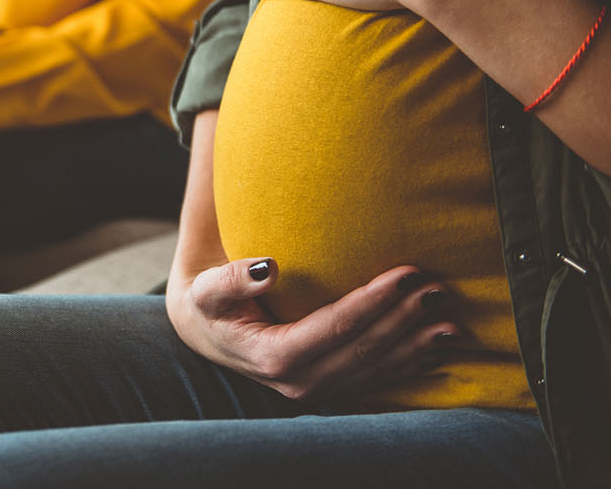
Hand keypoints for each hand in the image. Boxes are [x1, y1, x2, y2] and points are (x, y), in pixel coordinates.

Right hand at [166, 256, 460, 400]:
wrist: (207, 333)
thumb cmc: (210, 304)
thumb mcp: (208, 290)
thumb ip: (232, 279)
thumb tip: (267, 267)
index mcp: (274, 357)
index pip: (335, 328)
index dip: (374, 301)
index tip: (406, 273)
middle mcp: (300, 383)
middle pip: (364, 350)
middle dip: (405, 320)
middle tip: (438, 288)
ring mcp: (317, 391)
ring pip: (376, 370)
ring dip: (416, 346)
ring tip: (452, 322)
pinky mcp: (330, 390)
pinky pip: (376, 380)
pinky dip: (410, 366)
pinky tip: (437, 349)